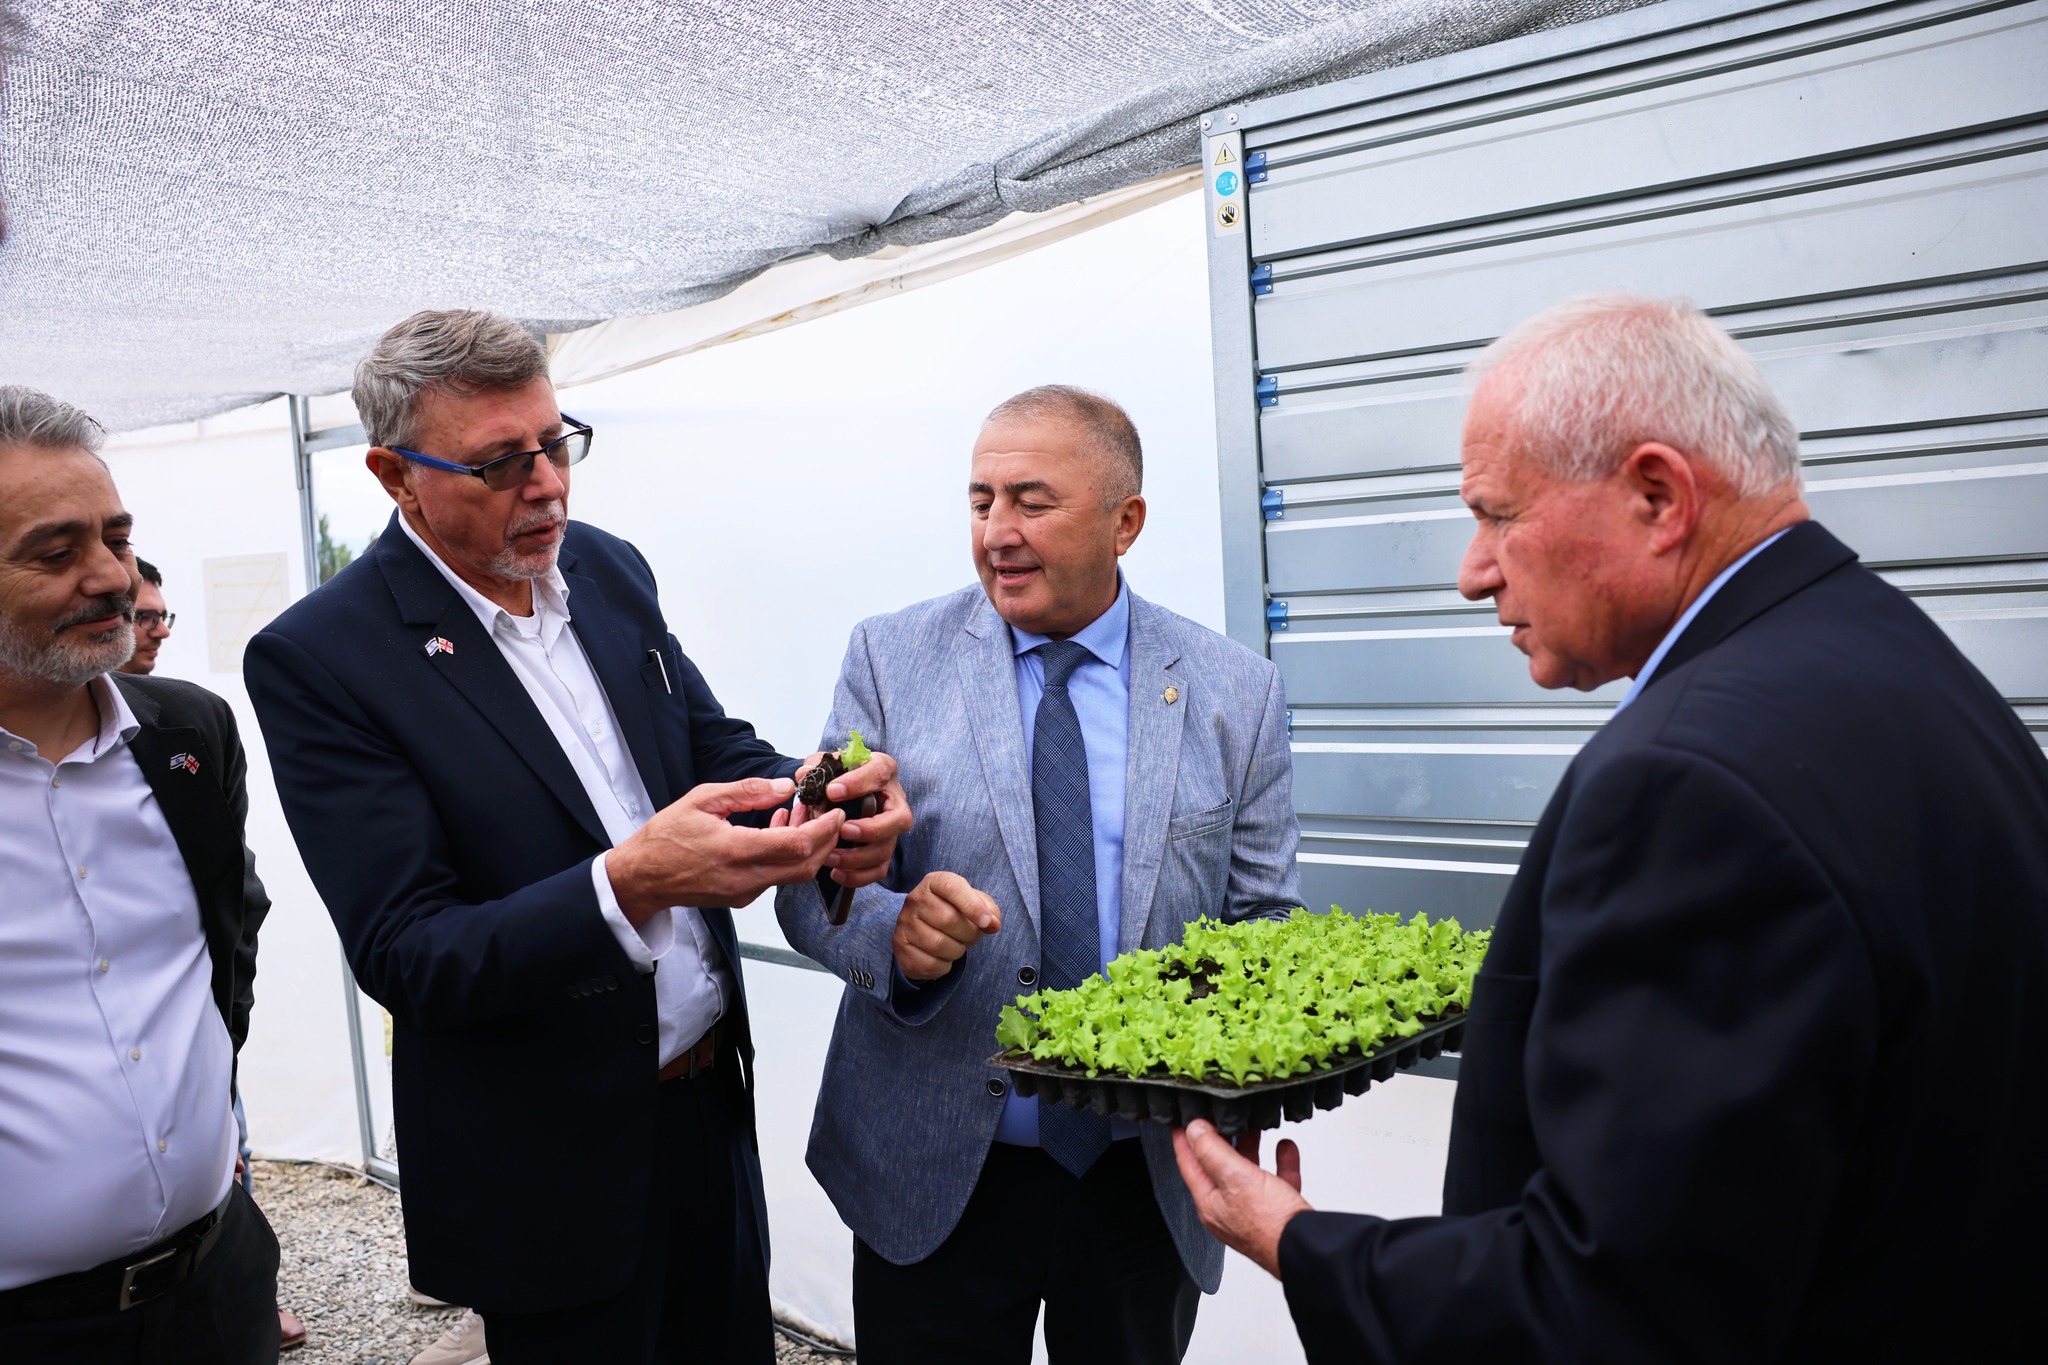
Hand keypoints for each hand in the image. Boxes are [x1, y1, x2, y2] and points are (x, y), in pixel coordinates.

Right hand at [609, 777, 843, 920]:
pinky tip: (778, 828)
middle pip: (805, 865)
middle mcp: (744, 878)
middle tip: (828, 813)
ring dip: (808, 846)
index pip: (796, 845)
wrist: (642, 877)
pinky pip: (777, 877)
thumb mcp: (702, 800)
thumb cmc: (666, 836)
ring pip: (794, 874)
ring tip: (800, 813)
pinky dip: (788, 855)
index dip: (823, 828)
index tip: (834, 811)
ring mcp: (744, 893)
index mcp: (734, 850)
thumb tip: (785, 787)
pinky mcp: (742, 898)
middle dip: (826, 839)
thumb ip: (747, 791)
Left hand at [775, 750, 914, 888]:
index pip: (879, 773)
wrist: (842, 787)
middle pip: (900, 819)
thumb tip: (805, 775)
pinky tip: (836, 873)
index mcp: (882, 770)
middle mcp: (894, 800)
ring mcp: (891, 828)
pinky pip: (880, 869)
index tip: (832, 791)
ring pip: (887, 849)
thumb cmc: (839, 773)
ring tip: (829, 857)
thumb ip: (817, 765)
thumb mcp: (827, 763)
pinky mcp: (883, 849)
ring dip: (858, 857)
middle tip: (843, 830)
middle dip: (872, 829)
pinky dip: (859, 876)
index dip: (858, 783)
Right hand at [891, 871, 999, 979]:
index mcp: (934, 882)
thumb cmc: (955, 914)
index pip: (953, 888)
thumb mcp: (975, 905)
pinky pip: (930, 963)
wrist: (925, 931)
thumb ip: (989, 910)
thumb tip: (992, 924)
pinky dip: (944, 966)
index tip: (987, 923)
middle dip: (968, 934)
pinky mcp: (901, 947)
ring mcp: (904, 924)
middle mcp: (915, 899)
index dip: (973, 906)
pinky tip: (942, 957)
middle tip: (969, 936)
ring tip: (956, 946)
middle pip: (949, 919)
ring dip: (957, 951)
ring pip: (939, 944)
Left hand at [1172, 1119, 1311, 1278]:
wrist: (1307, 1249)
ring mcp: (1254, 1211)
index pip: (1189, 1165)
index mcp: (1211, 1203)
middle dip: (1221, 1138)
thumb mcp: (1235, 1179)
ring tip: (1253, 1126)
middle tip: (1220, 1115)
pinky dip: (1281, 1161)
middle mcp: (1229, 1208)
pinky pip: (1277, 1180)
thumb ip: (1213, 1152)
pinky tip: (1285, 1147)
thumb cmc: (1270, 1226)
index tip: (1180, 1119)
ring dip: (1251, 1148)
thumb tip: (1194, 1130)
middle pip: (1219, 1166)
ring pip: (1248, 1171)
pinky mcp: (1279, 1211)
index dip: (1184, 1140)